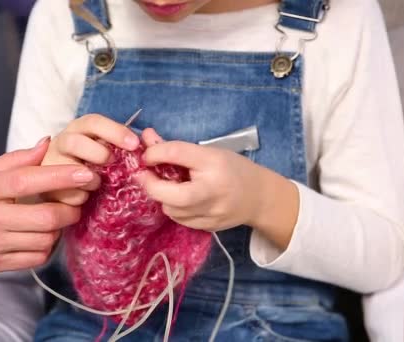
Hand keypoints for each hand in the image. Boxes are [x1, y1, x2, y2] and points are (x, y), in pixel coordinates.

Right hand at [0, 137, 95, 289]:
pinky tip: (42, 235)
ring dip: (59, 228)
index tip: (86, 174)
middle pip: (44, 217)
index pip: (26, 181)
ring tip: (57, 217)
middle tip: (76, 200)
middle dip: (70, 209)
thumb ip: (13, 161)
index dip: (60, 177)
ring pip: (44, 240)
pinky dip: (47, 246)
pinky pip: (35, 258)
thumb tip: (46, 144)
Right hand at [41, 114, 139, 205]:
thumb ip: (119, 145)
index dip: (115, 131)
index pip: (94, 122)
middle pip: (74, 142)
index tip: (134, 145)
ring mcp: (51, 163)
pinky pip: (67, 193)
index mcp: (79, 129)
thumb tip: (141, 145)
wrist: (64, 185)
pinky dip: (81, 197)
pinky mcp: (46, 186)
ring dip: (89, 179)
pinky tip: (85, 196)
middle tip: (111, 163)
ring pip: (68, 169)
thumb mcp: (104, 149)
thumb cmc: (92, 163)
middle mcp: (62, 142)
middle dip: (97, 154)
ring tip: (97, 184)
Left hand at [137, 129, 298, 248]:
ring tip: (168, 186)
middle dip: (151, 185)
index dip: (154, 153)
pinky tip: (181, 199)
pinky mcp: (208, 227)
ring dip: (162, 197)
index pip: (176, 153)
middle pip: (169, 194)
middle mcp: (213, 190)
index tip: (145, 155)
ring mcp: (211, 213)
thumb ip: (175, 148)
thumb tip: (145, 138)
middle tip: (144, 175)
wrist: (259, 197)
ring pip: (171, 209)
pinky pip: (180, 219)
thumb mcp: (208, 153)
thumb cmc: (232, 169)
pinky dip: (174, 208)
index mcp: (214, 163)